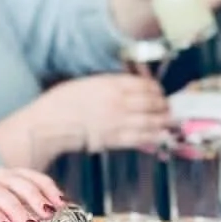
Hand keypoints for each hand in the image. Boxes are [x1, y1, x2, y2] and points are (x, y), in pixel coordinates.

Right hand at [32, 75, 169, 158]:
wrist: (52, 123)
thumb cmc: (65, 100)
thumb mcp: (89, 82)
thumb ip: (111, 84)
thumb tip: (131, 85)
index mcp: (112, 84)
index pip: (145, 85)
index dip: (156, 89)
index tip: (158, 91)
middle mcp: (119, 102)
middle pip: (153, 102)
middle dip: (163, 105)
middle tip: (167, 107)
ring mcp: (119, 121)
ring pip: (151, 121)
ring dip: (163, 121)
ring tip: (168, 121)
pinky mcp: (116, 139)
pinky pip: (141, 137)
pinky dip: (154, 136)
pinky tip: (160, 135)